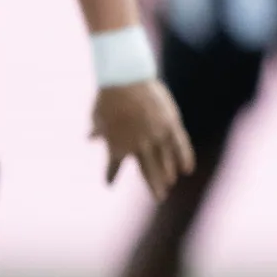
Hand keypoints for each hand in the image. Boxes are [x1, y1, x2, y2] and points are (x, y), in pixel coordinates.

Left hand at [94, 79, 193, 198]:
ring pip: (164, 161)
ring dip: (167, 174)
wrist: (124, 78)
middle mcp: (138, 146)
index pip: (112, 166)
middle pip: (148, 171)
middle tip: (159, 198)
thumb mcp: (98, 115)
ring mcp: (155, 136)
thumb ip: (98, 129)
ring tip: (170, 183)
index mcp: (117, 146)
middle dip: (153, 185)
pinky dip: (183, 157)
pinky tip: (187, 169)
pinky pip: (179, 145)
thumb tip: (90, 138)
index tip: (108, 184)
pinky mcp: (169, 125)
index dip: (110, 175)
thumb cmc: (107, 96)